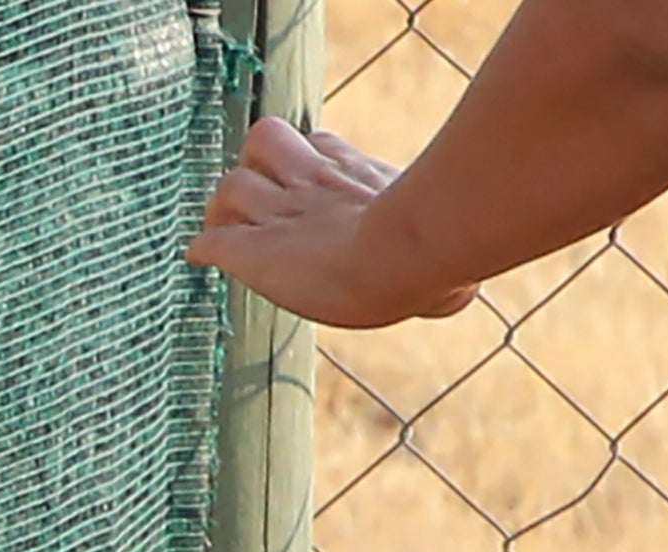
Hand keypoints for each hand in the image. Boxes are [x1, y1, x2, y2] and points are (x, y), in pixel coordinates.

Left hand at [185, 116, 482, 326]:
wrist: (408, 252)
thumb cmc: (436, 254)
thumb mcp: (436, 240)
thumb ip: (437, 257)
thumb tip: (463, 295)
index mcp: (354, 174)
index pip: (316, 144)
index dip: (304, 163)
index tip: (305, 189)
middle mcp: (313, 185)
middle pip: (265, 139)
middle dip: (258, 167)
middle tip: (259, 206)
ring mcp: (281, 216)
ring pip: (230, 186)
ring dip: (224, 210)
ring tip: (231, 234)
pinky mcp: (255, 253)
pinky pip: (212, 240)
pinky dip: (205, 248)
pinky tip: (203, 257)